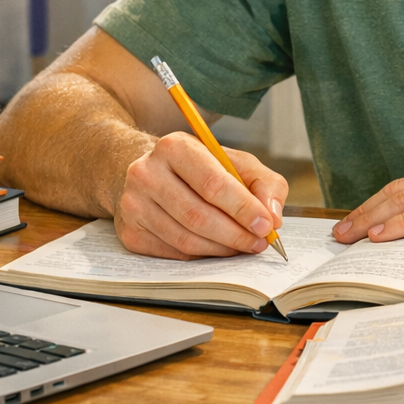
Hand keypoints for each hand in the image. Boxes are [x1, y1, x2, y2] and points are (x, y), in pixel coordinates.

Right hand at [113, 131, 288, 258]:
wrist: (151, 174)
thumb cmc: (200, 169)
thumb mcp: (235, 162)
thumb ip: (263, 183)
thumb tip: (273, 216)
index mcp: (174, 147)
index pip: (212, 183)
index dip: (243, 208)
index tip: (266, 225)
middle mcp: (146, 173)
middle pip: (198, 216)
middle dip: (236, 235)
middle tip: (260, 243)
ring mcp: (133, 204)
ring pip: (186, 240)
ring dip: (221, 249)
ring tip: (243, 246)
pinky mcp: (130, 232)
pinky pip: (173, 254)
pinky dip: (202, 256)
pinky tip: (217, 248)